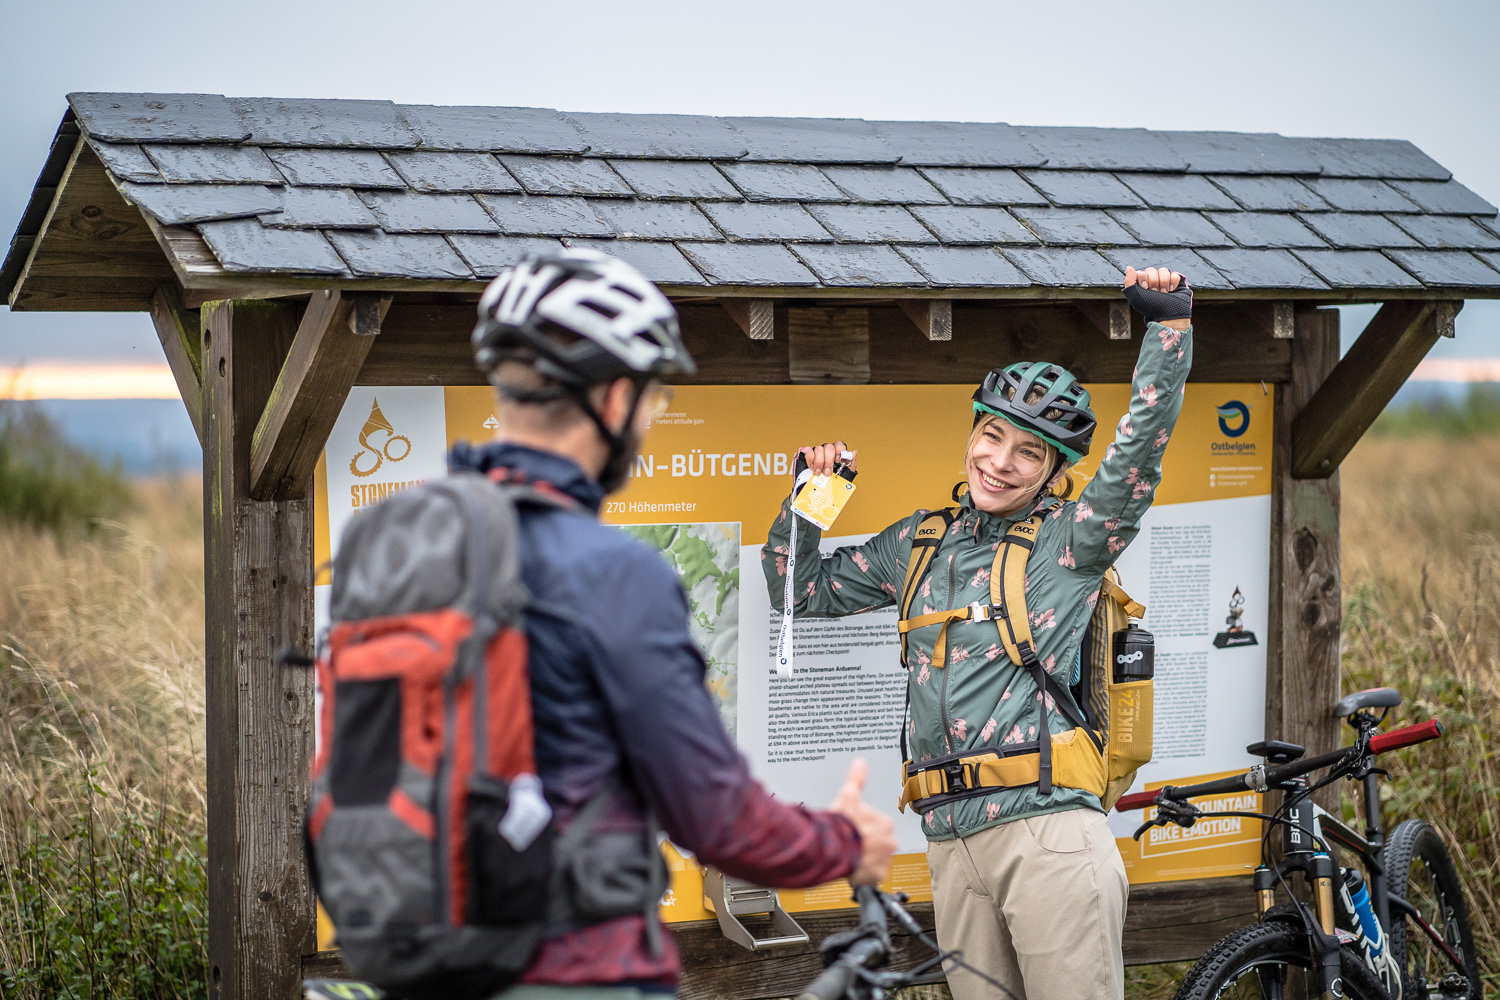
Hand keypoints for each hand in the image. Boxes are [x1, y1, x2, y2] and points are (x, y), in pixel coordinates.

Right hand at [796, 441, 857, 477]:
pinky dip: (810, 459)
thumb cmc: (834, 481)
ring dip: (819, 462)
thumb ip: (851, 463)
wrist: (821, 491)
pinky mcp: (808, 456)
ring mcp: (817, 453)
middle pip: (828, 447)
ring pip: (818, 449)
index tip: (838, 461)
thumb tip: (853, 452)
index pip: (839, 445)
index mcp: (837, 454)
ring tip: (819, 472)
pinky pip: (808, 452)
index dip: (839, 451)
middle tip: (827, 472)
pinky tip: (812, 467)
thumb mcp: (846, 474)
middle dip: (828, 460)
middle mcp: (827, 451)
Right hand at [829, 758, 896, 884]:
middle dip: (867, 842)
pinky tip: (854, 866)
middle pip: (879, 841)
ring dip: (866, 857)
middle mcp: (890, 842)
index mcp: (886, 823)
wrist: (833, 850)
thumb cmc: (841, 826)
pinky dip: (864, 872)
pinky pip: (872, 874)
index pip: (879, 824)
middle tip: (851, 842)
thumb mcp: (848, 796)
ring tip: (850, 854)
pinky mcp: (877, 876)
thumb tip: (860, 763)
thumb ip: (856, 779)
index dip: (864, 825)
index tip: (854, 827)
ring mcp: (884, 860)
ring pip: (876, 858)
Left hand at [1122, 266, 1191, 328]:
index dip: (1143, 278)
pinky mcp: (1176, 283)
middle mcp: (1152, 283)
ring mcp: (1164, 282)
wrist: (1168, 314)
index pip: (1141, 272)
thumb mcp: (1134, 296)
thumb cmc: (1150, 308)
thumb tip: (1129, 267)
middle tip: (1156, 292)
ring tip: (1164, 293)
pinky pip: (1174, 274)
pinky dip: (1173, 282)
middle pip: (1151, 270)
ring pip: (1163, 270)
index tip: (1145, 288)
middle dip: (1154, 282)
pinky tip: (1171, 290)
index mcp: (1142, 286)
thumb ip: (1129, 281)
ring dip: (1163, 283)